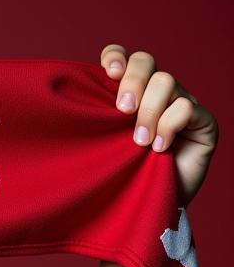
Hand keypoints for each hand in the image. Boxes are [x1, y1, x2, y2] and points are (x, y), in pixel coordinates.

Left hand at [100, 44, 218, 205]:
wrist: (145, 210)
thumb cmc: (118, 180)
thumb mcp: (98, 150)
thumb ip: (92, 126)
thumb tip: (65, 110)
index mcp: (128, 96)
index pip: (122, 59)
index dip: (116, 57)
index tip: (108, 73)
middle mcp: (154, 95)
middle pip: (145, 61)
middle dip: (132, 81)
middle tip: (122, 111)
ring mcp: (180, 105)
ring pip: (165, 82)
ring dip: (148, 112)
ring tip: (138, 143)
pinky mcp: (202, 122)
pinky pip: (185, 107)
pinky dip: (168, 126)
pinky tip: (159, 148)